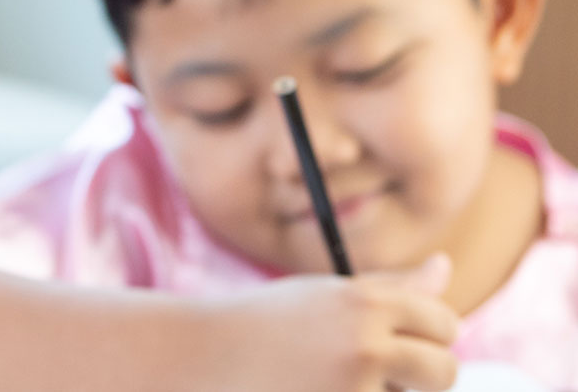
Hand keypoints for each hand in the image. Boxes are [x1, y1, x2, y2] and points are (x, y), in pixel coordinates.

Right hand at [204, 253, 459, 391]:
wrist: (201, 355)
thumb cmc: (265, 323)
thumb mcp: (326, 296)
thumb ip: (391, 289)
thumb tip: (445, 266)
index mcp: (365, 301)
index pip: (444, 323)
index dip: (428, 336)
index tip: (397, 341)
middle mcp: (364, 342)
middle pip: (443, 370)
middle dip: (422, 377)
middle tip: (377, 373)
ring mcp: (352, 386)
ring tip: (339, 382)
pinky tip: (318, 390)